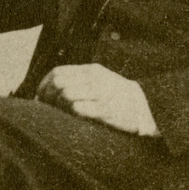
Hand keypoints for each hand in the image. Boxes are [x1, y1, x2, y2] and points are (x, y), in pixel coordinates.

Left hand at [36, 63, 160, 136]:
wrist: (146, 107)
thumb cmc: (117, 97)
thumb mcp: (99, 81)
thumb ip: (79, 81)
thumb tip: (50, 91)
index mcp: (91, 70)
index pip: (57, 72)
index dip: (44, 86)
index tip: (42, 99)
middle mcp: (95, 79)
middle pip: (59, 83)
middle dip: (49, 98)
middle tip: (50, 110)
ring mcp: (101, 93)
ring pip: (67, 95)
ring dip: (60, 107)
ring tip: (63, 115)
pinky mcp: (106, 109)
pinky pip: (79, 108)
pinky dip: (72, 114)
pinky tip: (74, 119)